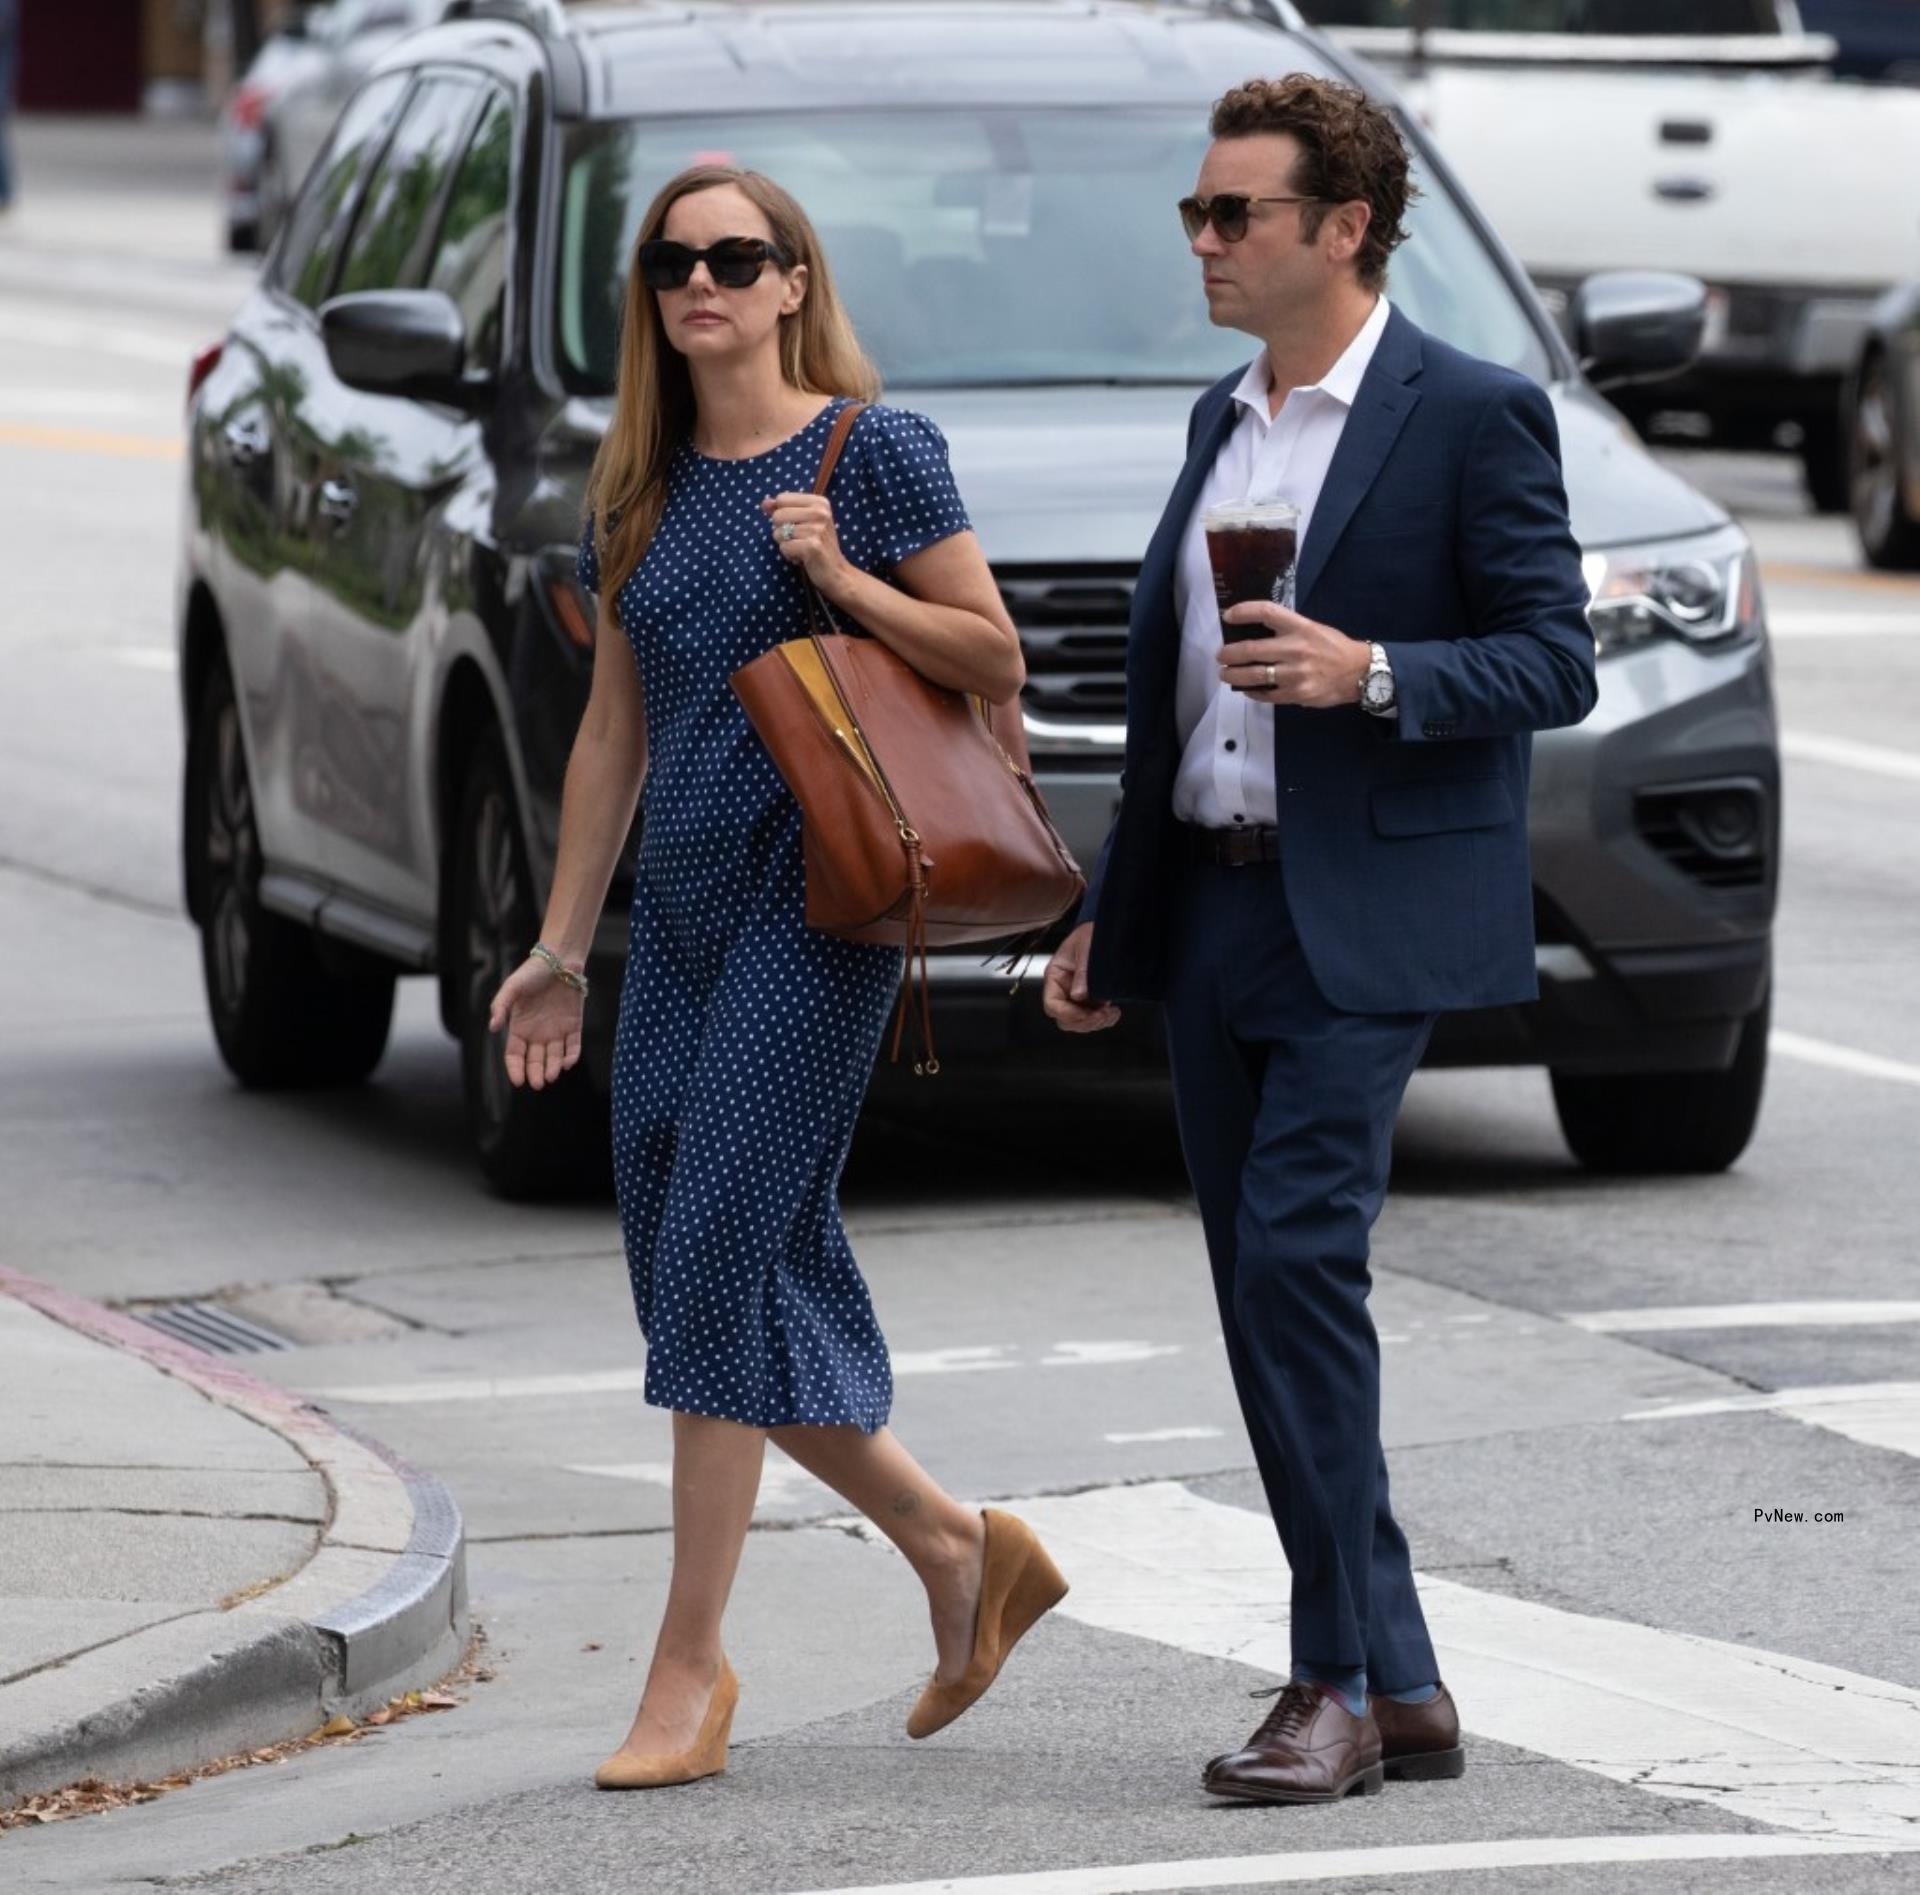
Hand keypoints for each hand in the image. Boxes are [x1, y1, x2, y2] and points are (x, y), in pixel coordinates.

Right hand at [487, 954, 584, 1090]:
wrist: (559, 960)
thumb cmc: (532, 972)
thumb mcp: (512, 987)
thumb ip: (501, 1006)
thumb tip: (492, 1027)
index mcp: (519, 1027)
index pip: (515, 1055)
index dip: (515, 1069)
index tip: (518, 1081)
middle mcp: (537, 1033)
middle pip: (535, 1060)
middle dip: (535, 1073)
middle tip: (537, 1084)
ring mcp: (556, 1030)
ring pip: (554, 1057)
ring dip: (553, 1068)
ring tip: (551, 1076)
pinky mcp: (574, 1025)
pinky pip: (573, 1046)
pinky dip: (571, 1056)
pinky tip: (567, 1062)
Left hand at [762, 490, 852, 594]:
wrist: (835, 572)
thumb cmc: (817, 545)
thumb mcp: (803, 522)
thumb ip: (782, 509)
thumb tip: (764, 503)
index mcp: (819, 502)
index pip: (781, 499)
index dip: (782, 514)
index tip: (799, 525)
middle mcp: (820, 512)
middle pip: (777, 515)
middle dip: (782, 531)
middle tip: (800, 540)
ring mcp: (817, 529)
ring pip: (778, 533)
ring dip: (786, 544)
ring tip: (802, 549)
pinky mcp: (812, 546)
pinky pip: (784, 547)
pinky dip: (789, 555)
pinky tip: (803, 558)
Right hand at [1042, 922, 1120, 1033]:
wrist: (1109, 930)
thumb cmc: (1092, 933)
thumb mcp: (1087, 945)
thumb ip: (1083, 970)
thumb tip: (1079, 995)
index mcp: (1055, 975)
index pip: (1052, 1004)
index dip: (1068, 1013)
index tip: (1088, 1014)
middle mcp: (1063, 989)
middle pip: (1064, 1019)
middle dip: (1084, 1021)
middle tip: (1103, 1014)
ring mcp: (1077, 996)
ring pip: (1079, 1023)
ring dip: (1096, 1023)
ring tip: (1111, 1012)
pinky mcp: (1092, 999)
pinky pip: (1093, 1019)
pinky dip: (1104, 1021)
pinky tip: (1114, 1011)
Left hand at [1219, 602, 1370, 708]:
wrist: (1359, 672)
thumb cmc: (1332, 647)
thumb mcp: (1312, 628)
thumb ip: (1286, 629)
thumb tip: (1253, 633)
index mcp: (1301, 627)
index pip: (1267, 612)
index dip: (1244, 611)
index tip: (1228, 615)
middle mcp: (1297, 648)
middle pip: (1252, 649)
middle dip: (1229, 654)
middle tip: (1221, 656)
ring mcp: (1296, 673)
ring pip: (1255, 675)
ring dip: (1234, 675)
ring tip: (1225, 674)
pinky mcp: (1297, 694)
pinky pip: (1266, 694)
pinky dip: (1252, 692)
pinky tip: (1247, 689)